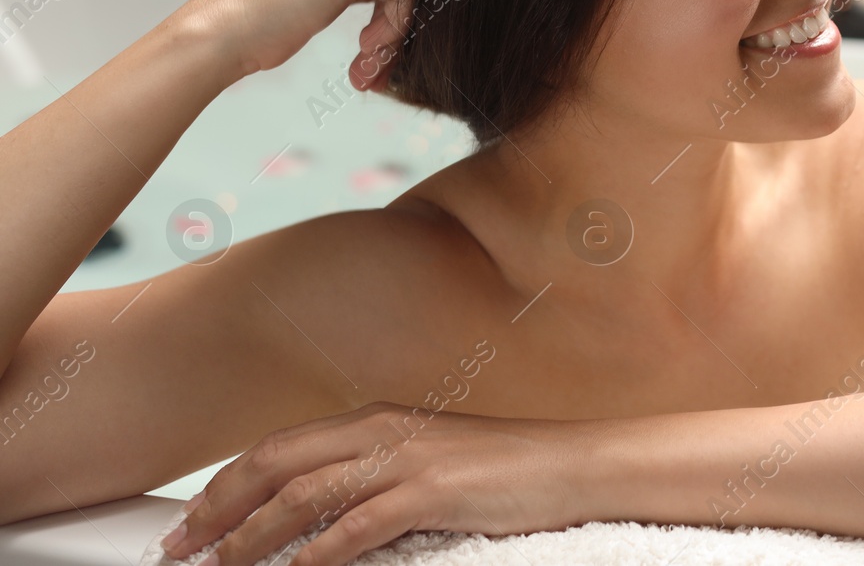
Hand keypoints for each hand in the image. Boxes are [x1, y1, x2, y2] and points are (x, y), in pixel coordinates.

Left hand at [159, 402, 591, 565]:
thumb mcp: (426, 463)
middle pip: (277, 462)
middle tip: (181, 549)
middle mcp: (383, 430)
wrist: (571, 465)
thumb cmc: (502, 472)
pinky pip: (361, 524)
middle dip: (218, 507)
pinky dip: (320, 552)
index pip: (279, 448)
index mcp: (376, 421)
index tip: (191, 526)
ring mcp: (409, 458)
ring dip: (254, 534)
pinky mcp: (435, 491)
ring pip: (306, 492)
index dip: (225, 486)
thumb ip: (370, 479)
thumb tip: (309, 518)